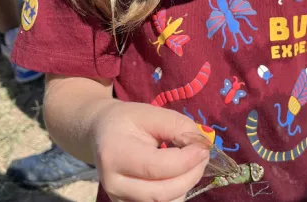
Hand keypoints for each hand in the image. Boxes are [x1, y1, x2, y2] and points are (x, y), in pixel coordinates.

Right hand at [90, 101, 209, 201]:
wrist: (102, 133)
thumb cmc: (128, 121)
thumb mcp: (152, 113)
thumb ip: (177, 126)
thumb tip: (200, 145)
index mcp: (115, 154)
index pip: (156, 167)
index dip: (186, 160)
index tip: (204, 148)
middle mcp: (113, 183)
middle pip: (161, 192)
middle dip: (191, 174)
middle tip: (203, 156)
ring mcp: (118, 199)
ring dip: (186, 184)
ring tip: (190, 163)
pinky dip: (177, 192)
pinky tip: (179, 174)